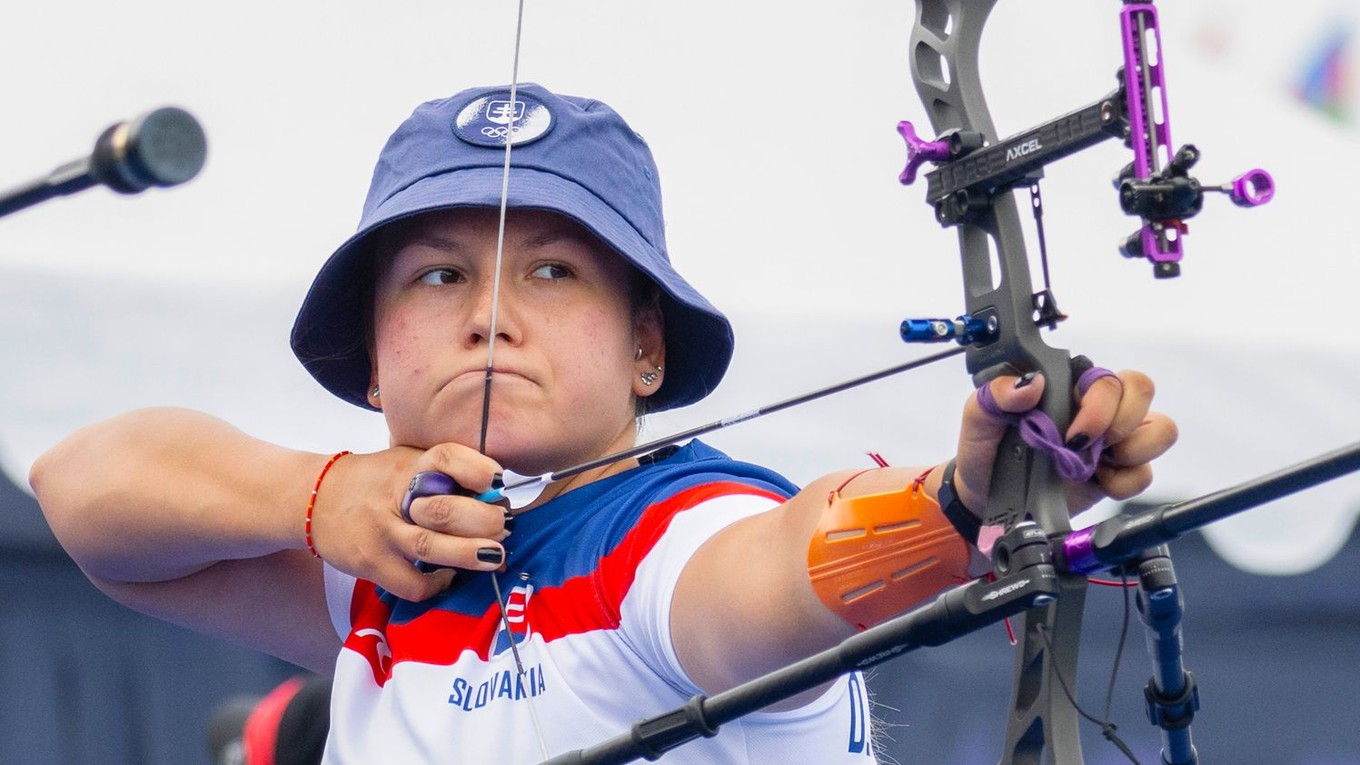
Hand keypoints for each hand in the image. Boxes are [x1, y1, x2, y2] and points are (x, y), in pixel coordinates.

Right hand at [309, 443, 509, 600]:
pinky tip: (450, 576)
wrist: (314, 499)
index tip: (497, 481)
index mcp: (409, 465)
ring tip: (494, 556)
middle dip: (483, 521)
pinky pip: (412, 583)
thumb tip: (496, 493)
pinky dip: (438, 583)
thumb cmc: (375, 481)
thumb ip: (441, 472)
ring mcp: (381, 532)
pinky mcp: (371, 563)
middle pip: (444, 509)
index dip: (477, 469)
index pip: (446, 457)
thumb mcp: (405, 462)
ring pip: (430, 547)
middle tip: (504, 525)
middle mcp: (394, 496)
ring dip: (469, 554)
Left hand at [952, 368, 1177, 518]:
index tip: (1071, 434)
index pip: (1105, 375)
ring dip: (1132, 450)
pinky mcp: (1117, 474)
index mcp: (1065, 384)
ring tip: (1092, 465)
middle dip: (1120, 423)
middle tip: (1083, 448)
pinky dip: (1124, 483)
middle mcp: (1095, 407)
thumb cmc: (985, 451)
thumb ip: (997, 394)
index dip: (1099, 403)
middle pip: (1141, 392)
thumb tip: (1031, 383)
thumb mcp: (979, 418)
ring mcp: (1110, 440)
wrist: (984, 498)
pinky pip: (1146, 473)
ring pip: (1159, 429)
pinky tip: (1096, 484)